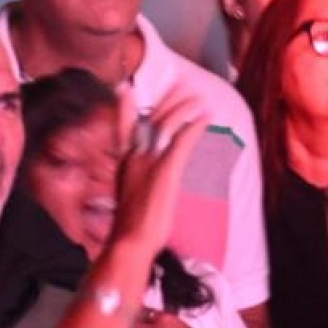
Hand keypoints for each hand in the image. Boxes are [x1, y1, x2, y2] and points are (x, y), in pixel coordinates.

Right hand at [112, 92, 208, 255]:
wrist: (129, 242)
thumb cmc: (132, 225)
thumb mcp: (129, 197)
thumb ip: (134, 179)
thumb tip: (141, 177)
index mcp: (124, 162)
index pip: (122, 125)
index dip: (124, 105)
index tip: (125, 88)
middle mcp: (134, 157)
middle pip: (149, 119)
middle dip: (167, 100)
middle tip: (181, 86)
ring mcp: (150, 162)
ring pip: (166, 124)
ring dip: (184, 108)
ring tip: (198, 99)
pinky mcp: (166, 171)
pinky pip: (182, 141)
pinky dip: (194, 126)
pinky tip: (205, 117)